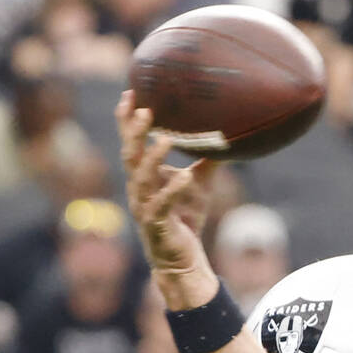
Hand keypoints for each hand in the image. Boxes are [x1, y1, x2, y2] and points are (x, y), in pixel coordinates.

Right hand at [115, 91, 219, 306]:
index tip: (130, 93)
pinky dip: (173, 189)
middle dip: (134, 132)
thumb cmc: (185, 219)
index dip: (126, 120)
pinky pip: (162, 205)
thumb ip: (206, 161)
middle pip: (130, 155)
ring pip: (141, 178)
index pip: (130, 143)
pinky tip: (185, 176)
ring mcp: (145, 208)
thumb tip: (226, 136)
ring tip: (166, 138)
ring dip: (153, 157)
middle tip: (144, 109)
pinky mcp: (157, 226)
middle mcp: (138, 189)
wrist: (183, 259)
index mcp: (142, 176)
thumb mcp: (199, 184)